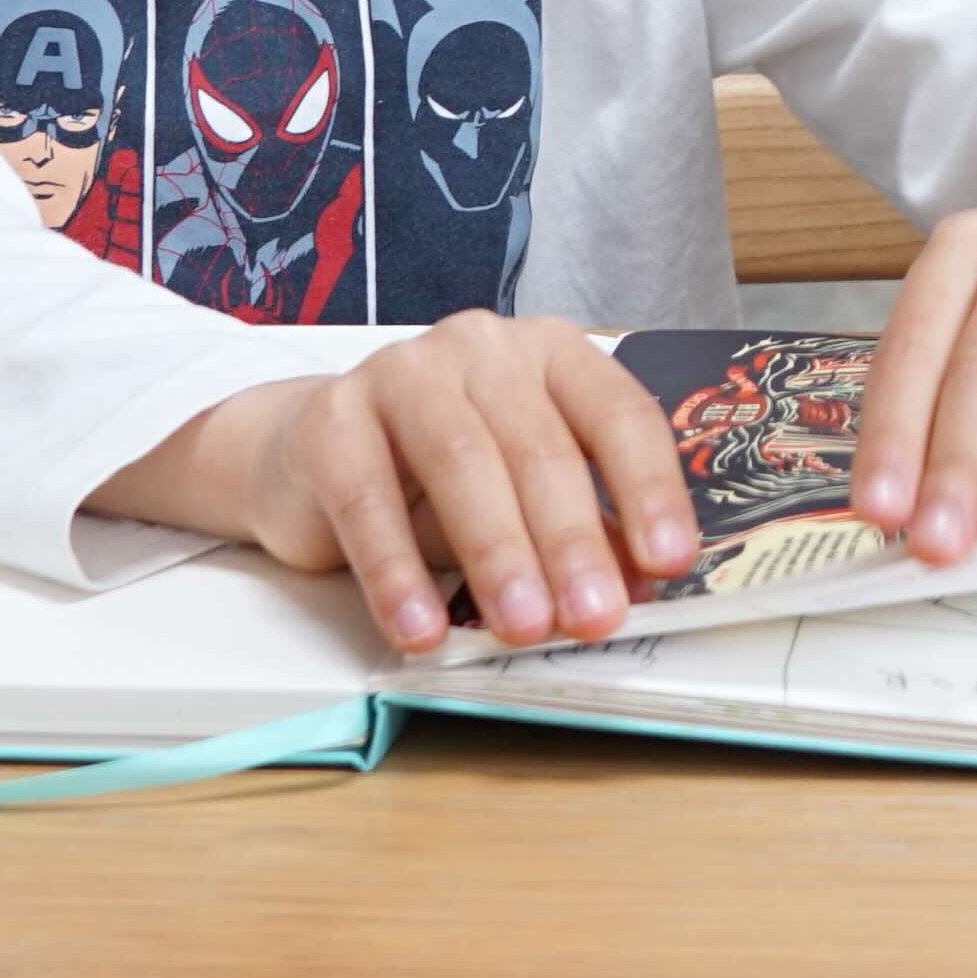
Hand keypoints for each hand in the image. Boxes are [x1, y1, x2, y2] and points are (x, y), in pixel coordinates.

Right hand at [103, 312, 694, 656]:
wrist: (307, 452)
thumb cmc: (435, 475)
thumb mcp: (521, 496)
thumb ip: (582, 528)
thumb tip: (639, 590)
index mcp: (550, 354)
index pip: (617, 414)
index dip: (648, 489)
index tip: (669, 564)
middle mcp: (483, 348)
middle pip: (540, 447)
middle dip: (572, 542)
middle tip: (592, 619)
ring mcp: (403, 372)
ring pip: (462, 464)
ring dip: (497, 555)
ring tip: (521, 629)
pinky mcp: (332, 418)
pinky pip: (368, 500)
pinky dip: (396, 573)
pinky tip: (419, 630)